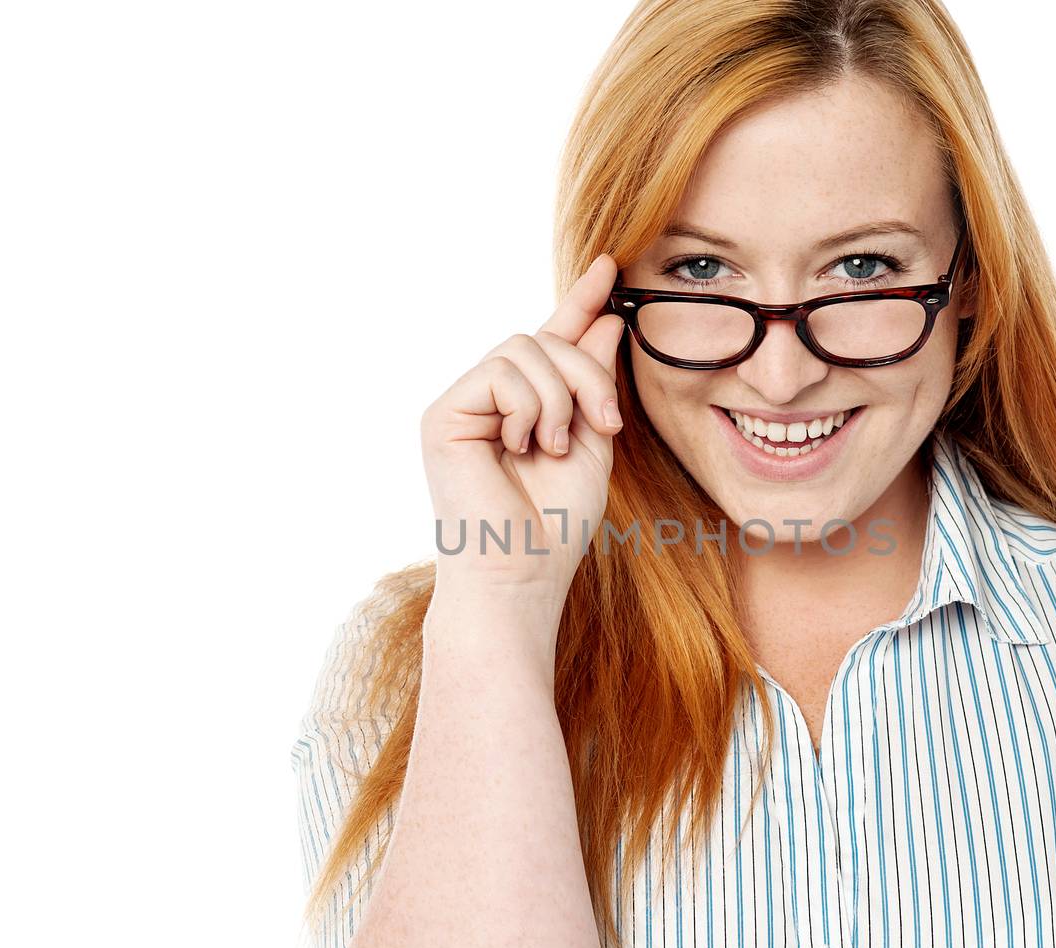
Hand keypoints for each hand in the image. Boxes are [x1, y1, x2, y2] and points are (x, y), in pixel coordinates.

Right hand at [419, 254, 625, 611]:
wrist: (522, 572)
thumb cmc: (556, 524)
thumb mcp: (593, 443)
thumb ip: (593, 383)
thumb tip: (604, 319)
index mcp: (527, 407)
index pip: (553, 341)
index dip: (580, 301)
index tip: (611, 266)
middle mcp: (491, 399)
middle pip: (544, 339)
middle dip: (586, 374)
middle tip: (604, 424)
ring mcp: (464, 404)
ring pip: (525, 349)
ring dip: (558, 397)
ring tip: (553, 447)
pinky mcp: (443, 414)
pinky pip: (499, 371)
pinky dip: (528, 407)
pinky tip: (521, 447)